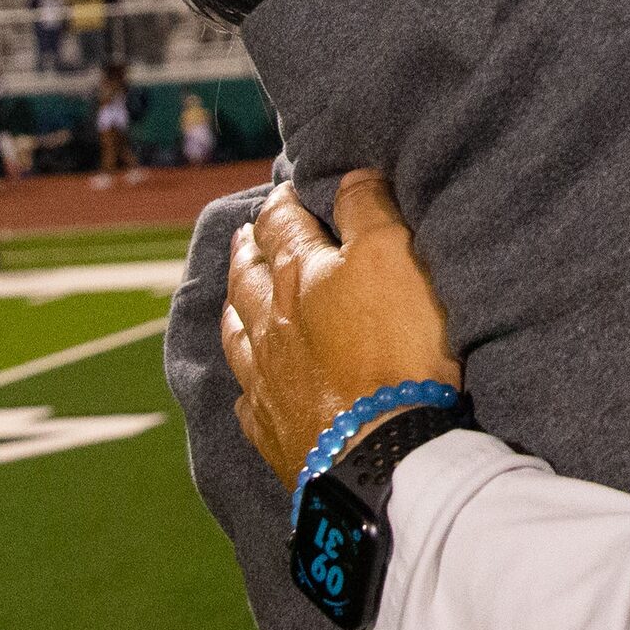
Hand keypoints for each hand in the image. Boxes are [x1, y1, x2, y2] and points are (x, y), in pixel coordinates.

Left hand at [224, 169, 460, 480]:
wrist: (381, 451)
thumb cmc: (397, 349)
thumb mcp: (395, 257)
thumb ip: (368, 209)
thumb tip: (348, 177)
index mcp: (299, 275)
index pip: (283, 225)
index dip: (283, 203)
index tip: (284, 191)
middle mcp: (271, 323)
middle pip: (250, 276)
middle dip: (249, 248)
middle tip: (245, 234)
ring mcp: (266, 380)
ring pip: (238, 332)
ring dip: (235, 305)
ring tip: (233, 293)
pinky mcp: (274, 430)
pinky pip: (248, 398)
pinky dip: (246, 380)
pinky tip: (248, 382)